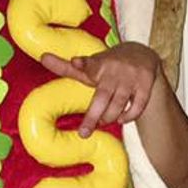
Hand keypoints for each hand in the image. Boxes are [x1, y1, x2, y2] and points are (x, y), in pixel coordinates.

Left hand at [39, 41, 161, 136]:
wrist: (143, 54)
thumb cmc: (108, 65)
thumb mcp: (90, 65)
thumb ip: (66, 67)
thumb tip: (42, 57)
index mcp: (98, 63)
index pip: (90, 64)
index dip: (82, 63)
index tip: (75, 61)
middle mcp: (114, 69)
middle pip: (102, 96)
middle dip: (92, 116)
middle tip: (83, 134)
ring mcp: (131, 77)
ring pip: (118, 104)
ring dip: (109, 117)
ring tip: (102, 122)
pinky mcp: (145, 84)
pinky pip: (137, 106)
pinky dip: (129, 116)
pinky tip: (121, 119)